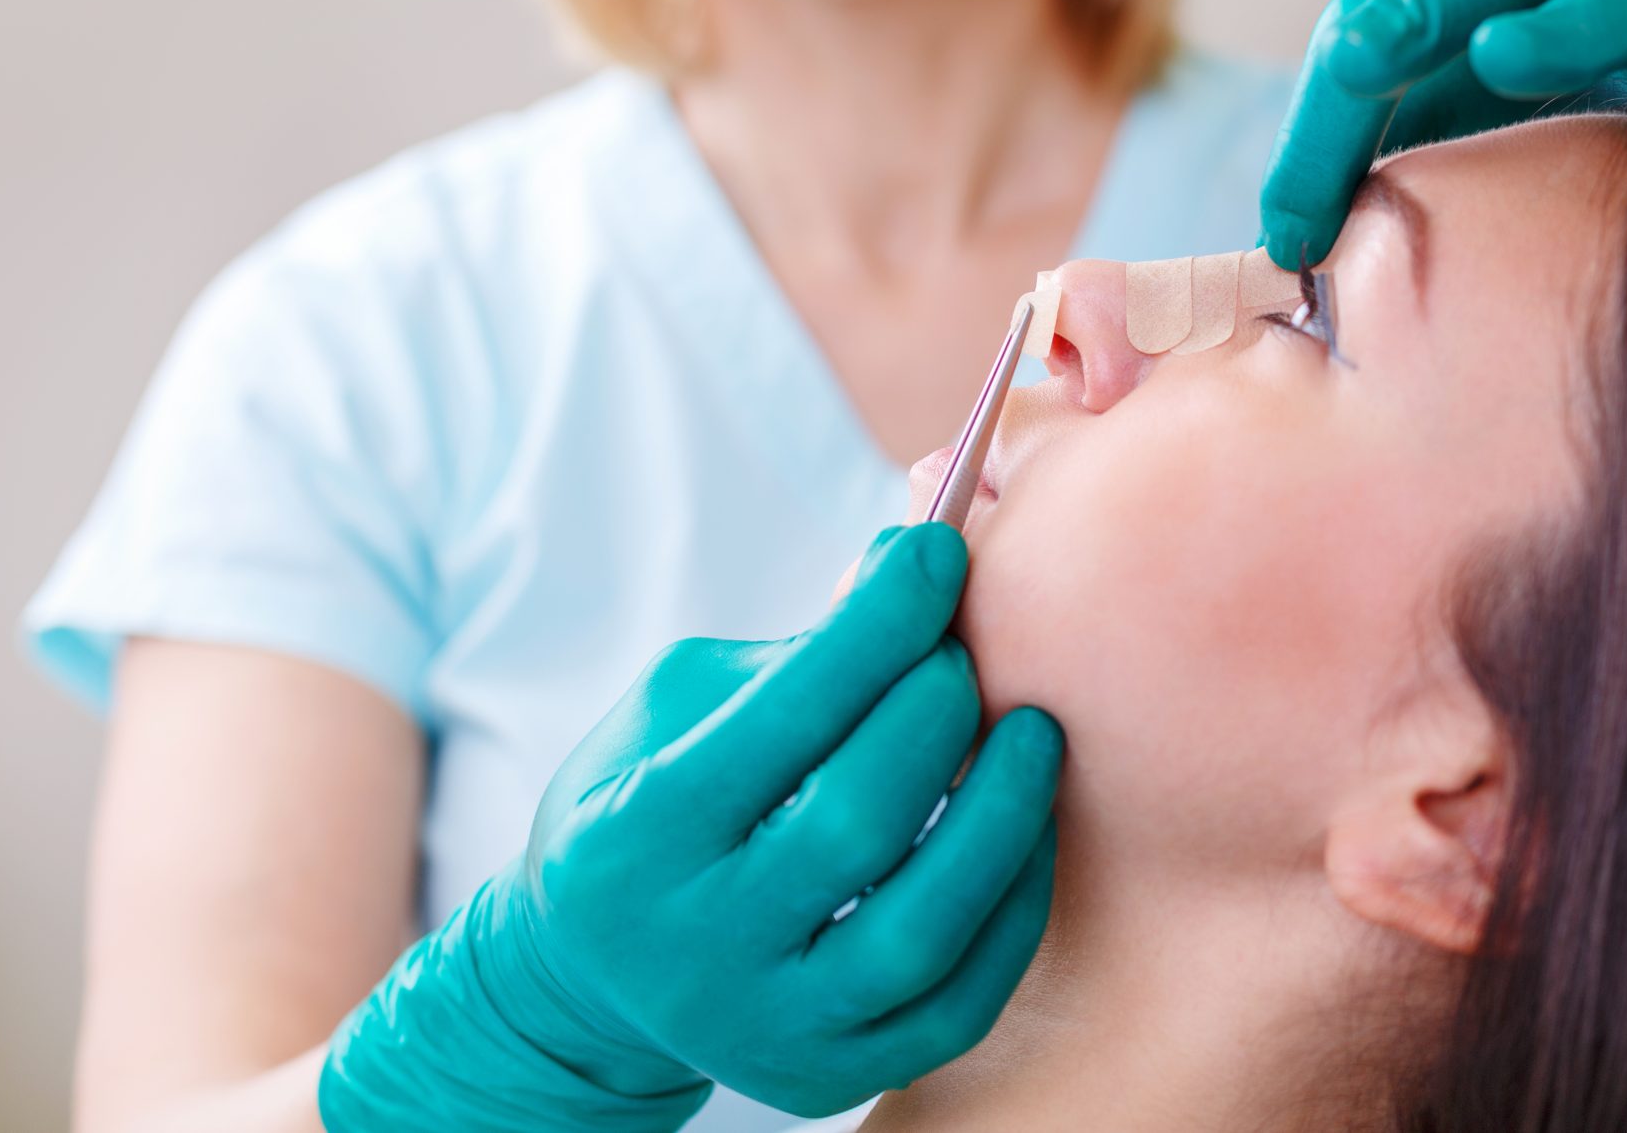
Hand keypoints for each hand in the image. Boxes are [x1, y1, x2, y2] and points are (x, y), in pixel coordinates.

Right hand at [320, 524, 1062, 1128]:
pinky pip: (956, 1003)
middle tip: (966, 655)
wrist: (594, 973)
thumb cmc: (650, 801)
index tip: (938, 550)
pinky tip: (1025, 832)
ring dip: (1002, 815)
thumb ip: (792, 656)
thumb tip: (914, 566)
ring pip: (919, 930)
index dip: (876, 624)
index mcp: (637, 834)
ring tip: (1032, 735)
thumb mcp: (675, 711)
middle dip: (936, 713)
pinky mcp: (828, 1077)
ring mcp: (764, 1028)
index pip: (781, 718)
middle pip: (858, 820)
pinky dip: (1011, 909)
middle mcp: (693, 944)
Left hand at [1259, 0, 1626, 264]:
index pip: (1364, 23)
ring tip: (1504, 57)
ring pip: (1598, 2)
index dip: (1318, 131)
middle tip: (1344, 61)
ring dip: (1550, 31)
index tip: (1289, 236)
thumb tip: (1280, 241)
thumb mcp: (1452, 64)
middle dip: (1397, 18)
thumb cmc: (1555, 39)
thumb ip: (1369, 126)